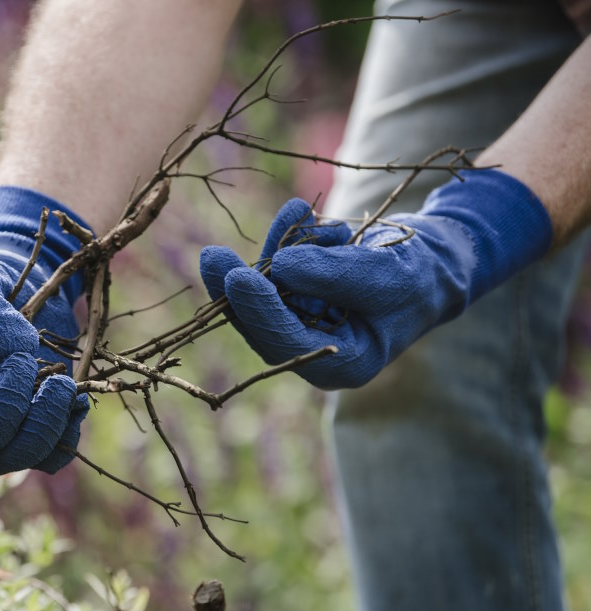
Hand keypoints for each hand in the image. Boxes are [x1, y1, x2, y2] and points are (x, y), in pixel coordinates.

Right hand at [0, 187, 89, 473]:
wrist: (25, 290)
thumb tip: (15, 353)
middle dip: (13, 406)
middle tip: (28, 361)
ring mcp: (4, 429)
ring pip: (21, 457)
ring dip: (46, 424)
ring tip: (62, 384)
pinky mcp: (39, 426)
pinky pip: (53, 455)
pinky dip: (67, 431)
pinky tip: (74, 398)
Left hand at [200, 170, 552, 389]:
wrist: (435, 261)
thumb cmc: (420, 276)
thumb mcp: (385, 275)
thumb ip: (334, 274)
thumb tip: (279, 267)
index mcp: (343, 364)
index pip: (286, 344)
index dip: (259, 312)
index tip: (236, 277)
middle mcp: (318, 349)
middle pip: (263, 324)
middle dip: (239, 287)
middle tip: (211, 255)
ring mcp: (308, 322)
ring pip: (269, 291)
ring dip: (276, 249)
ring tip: (295, 212)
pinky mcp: (304, 296)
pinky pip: (281, 270)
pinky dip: (288, 241)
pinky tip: (300, 214)